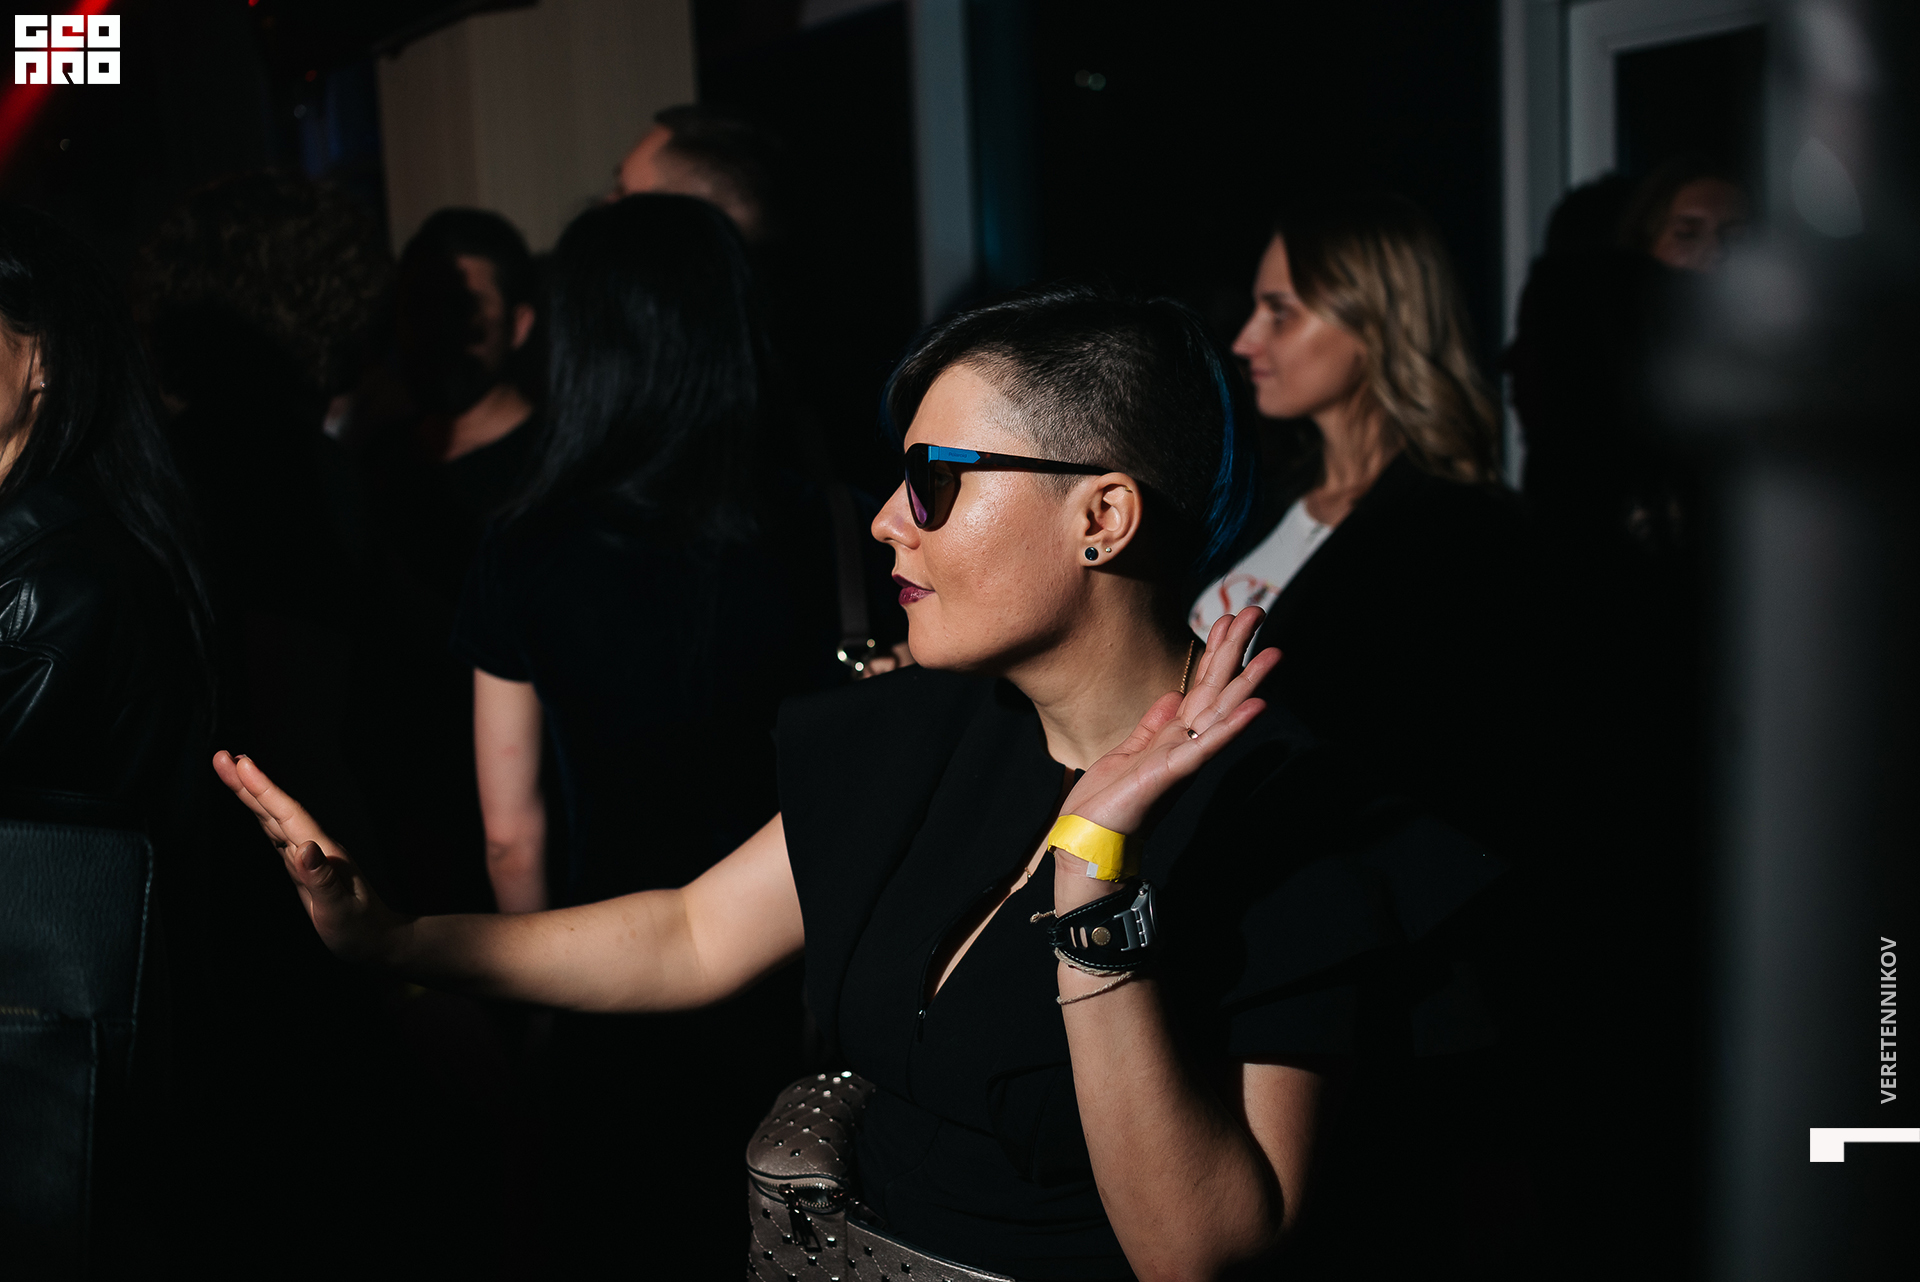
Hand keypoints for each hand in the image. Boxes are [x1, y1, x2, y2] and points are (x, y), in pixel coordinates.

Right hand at [212, 751, 409, 964]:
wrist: (377, 940)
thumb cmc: (360, 929)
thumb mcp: (340, 909)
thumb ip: (322, 880)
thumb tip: (303, 849)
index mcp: (323, 851)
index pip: (288, 814)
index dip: (264, 789)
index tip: (241, 763)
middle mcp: (315, 847)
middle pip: (277, 809)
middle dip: (249, 783)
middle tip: (222, 756)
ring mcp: (309, 855)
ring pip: (274, 818)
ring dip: (253, 794)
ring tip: (231, 769)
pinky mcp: (303, 867)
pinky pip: (276, 834)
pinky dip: (262, 816)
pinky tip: (254, 807)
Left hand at [1053, 609, 1277, 907]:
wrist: (1087, 841)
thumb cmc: (1106, 803)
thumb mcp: (1126, 753)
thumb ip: (1152, 725)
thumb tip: (1173, 696)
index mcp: (1172, 736)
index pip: (1200, 686)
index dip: (1214, 651)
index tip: (1227, 619)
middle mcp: (1183, 743)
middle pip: (1216, 688)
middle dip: (1235, 649)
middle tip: (1256, 611)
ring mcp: (1182, 758)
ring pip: (1220, 711)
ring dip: (1247, 681)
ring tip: (1272, 652)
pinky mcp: (1172, 773)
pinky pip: (1206, 745)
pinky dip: (1231, 725)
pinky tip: (1255, 704)